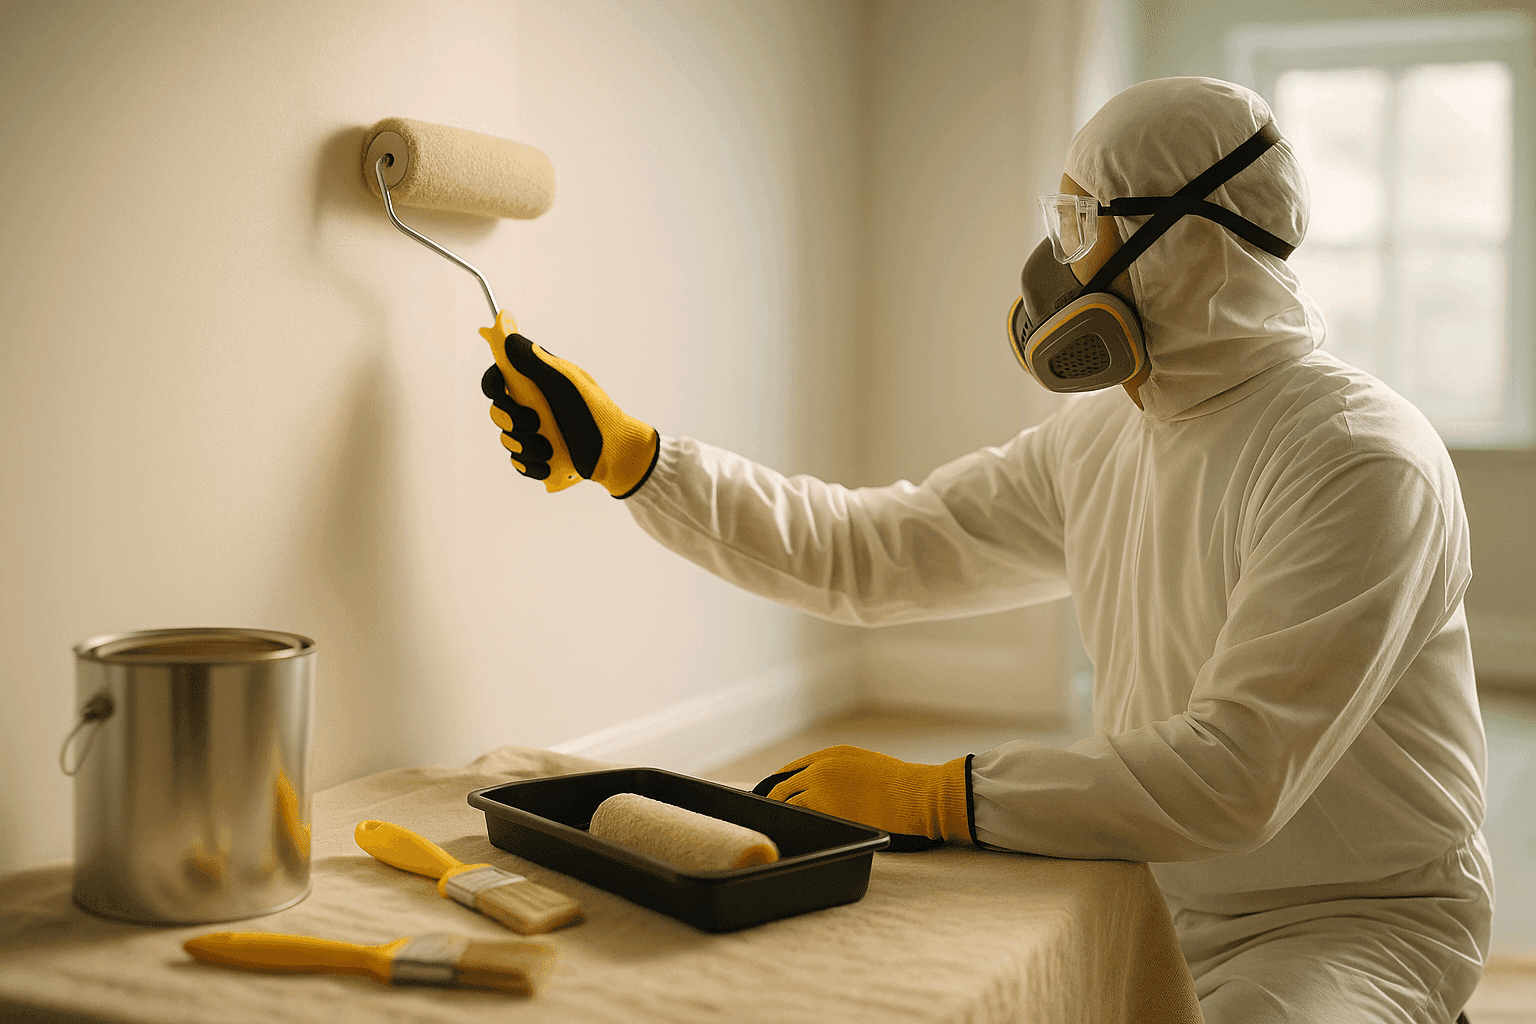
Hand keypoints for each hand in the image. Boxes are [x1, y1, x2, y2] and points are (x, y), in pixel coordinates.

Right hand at [479, 310, 659, 496]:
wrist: (616, 451)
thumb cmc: (596, 411)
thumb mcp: (567, 380)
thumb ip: (535, 359)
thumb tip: (506, 331)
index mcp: (535, 384)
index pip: (498, 378)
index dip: (492, 383)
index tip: (498, 390)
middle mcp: (532, 407)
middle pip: (497, 411)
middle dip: (511, 419)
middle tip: (534, 421)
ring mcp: (534, 434)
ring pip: (507, 440)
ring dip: (526, 445)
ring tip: (550, 447)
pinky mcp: (539, 459)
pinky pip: (519, 463)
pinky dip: (532, 465)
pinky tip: (549, 462)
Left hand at [754, 745, 972, 849]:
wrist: (918, 793)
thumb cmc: (904, 788)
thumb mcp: (869, 769)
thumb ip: (845, 776)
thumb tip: (836, 794)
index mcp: (833, 754)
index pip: (792, 770)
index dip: (782, 786)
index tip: (774, 799)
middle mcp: (821, 765)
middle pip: (782, 784)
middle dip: (773, 802)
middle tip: (770, 819)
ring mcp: (819, 784)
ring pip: (784, 800)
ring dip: (779, 815)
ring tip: (774, 831)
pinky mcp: (823, 804)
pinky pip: (796, 815)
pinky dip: (789, 825)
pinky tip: (789, 836)